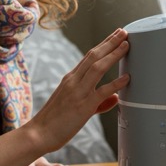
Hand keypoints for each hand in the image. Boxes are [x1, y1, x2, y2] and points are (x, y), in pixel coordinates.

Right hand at [27, 28, 129, 153]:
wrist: (38, 134)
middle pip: (94, 56)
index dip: (103, 45)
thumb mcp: (76, 107)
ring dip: (113, 54)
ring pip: (98, 67)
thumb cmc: (55, 122)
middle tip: (124, 31)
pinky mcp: (83, 106)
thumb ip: (98, 102)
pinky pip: (102, 91)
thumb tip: (115, 97)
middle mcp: (73, 81)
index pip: (89, 56)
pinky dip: (115, 83)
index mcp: (70, 79)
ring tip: (126, 45)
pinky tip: (127, 77)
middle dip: (110, 42)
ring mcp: (78, 92)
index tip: (115, 36)